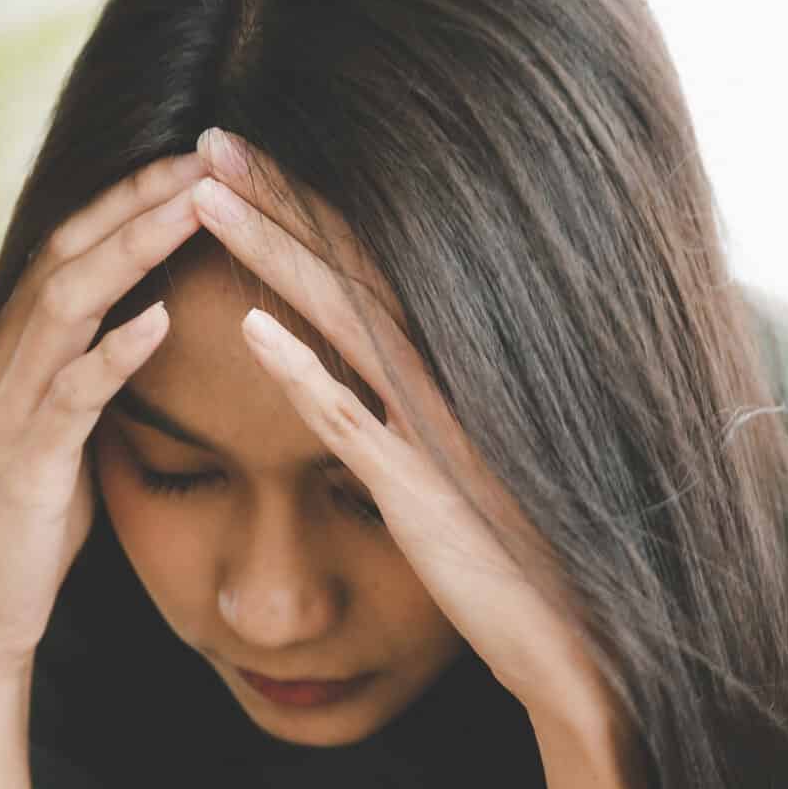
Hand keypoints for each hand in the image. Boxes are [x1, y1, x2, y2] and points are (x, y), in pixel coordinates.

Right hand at [0, 150, 211, 695]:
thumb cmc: (31, 525)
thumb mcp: (66, 430)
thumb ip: (91, 370)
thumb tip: (146, 320)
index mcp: (17, 346)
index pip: (77, 243)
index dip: (135, 195)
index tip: (203, 156)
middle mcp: (4, 360)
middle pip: (72, 252)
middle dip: (141, 198)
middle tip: (209, 154)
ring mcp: (10, 409)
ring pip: (68, 304)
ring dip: (134, 250)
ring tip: (195, 208)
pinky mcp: (26, 466)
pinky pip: (69, 396)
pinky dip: (112, 353)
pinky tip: (158, 321)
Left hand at [190, 127, 617, 733]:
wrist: (585, 652)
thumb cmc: (531, 566)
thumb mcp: (474, 468)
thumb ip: (432, 411)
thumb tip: (388, 371)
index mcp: (461, 364)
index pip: (369, 260)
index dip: (305, 203)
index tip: (248, 156)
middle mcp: (452, 378)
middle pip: (347, 264)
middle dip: (275, 197)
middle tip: (207, 136)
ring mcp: (437, 430)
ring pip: (341, 318)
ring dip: (269, 252)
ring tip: (202, 198)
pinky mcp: (423, 490)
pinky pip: (352, 419)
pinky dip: (301, 370)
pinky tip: (248, 327)